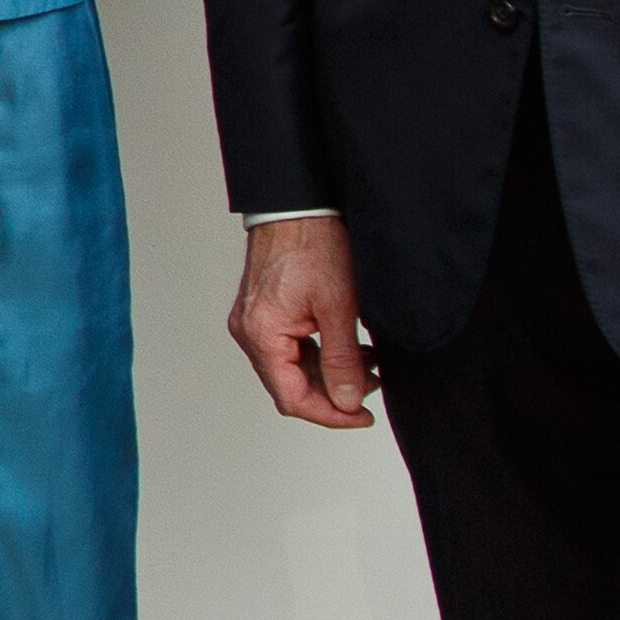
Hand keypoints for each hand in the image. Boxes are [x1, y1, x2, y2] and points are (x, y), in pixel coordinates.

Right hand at [230, 213, 376, 427]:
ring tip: (367, 366)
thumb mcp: (339, 308)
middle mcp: (249, 331)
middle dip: (332, 393)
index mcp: (262, 334)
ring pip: (290, 367)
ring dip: (327, 373)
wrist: (298, 204)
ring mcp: (253, 320)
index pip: (292, 397)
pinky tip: (347, 348)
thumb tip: (346, 401)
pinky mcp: (262, 311)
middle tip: (370, 387)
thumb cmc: (314, 243)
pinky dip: (317, 354)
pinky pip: (288, 347)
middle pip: (289, 385)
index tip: (361, 415)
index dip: (330, 414)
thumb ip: (342, 361)